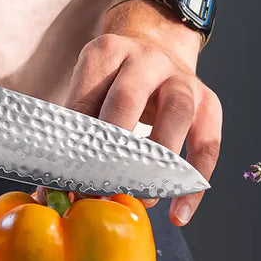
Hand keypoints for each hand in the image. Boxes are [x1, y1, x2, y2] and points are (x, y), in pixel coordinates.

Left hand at [65, 0, 220, 224]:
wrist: (157, 47)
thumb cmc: (114, 83)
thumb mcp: (90, 91)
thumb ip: (74, 137)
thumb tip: (51, 197)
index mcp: (107, 53)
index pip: (87, 100)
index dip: (77, 146)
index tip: (69, 186)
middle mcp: (146, 60)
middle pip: (129, 99)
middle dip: (113, 151)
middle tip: (102, 192)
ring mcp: (182, 79)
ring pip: (176, 114)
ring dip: (158, 162)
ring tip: (142, 200)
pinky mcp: (208, 102)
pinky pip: (208, 144)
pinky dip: (194, 182)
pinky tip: (179, 213)